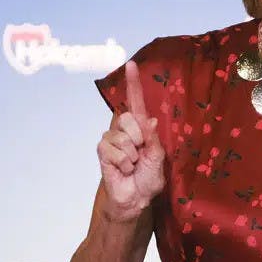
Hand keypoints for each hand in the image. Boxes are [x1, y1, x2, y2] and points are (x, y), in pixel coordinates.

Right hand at [96, 61, 165, 218]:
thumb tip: (149, 121)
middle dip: (138, 139)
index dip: (133, 83)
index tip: (131, 64)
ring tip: (132, 165)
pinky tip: (123, 169)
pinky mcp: (102, 151)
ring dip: (131, 156)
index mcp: (140, 127)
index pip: (136, 102)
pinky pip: (112, 150)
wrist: (136, 197)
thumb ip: (153, 139)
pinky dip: (122, 163)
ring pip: (122, 138)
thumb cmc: (149, 177)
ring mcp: (112, 139)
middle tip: (140, 156)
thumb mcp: (158, 157)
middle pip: (129, 119)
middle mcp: (124, 129)